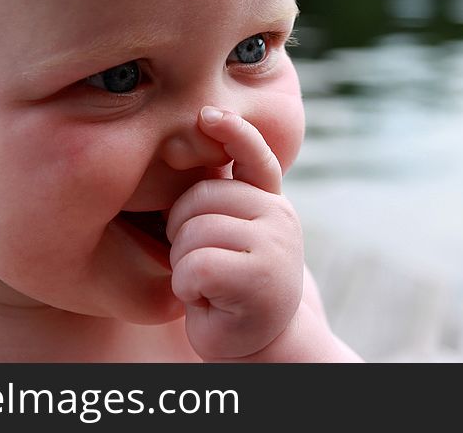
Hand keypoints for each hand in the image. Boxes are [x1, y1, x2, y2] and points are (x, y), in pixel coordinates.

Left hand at [166, 106, 303, 360]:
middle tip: (201, 264)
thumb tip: (203, 139)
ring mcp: (273, 246)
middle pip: (200, 198)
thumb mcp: (234, 235)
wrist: (262, 348)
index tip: (207, 114)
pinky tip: (208, 301)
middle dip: (182, 232)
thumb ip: (227, 198)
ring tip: (208, 284)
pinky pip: (193, 267)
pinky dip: (187, 289)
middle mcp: (279, 217)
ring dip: (185, 265)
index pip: (253, 158)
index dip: (232, 133)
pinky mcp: (258, 278)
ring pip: (193, 233)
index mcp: (269, 202)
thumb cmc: (233, 289)